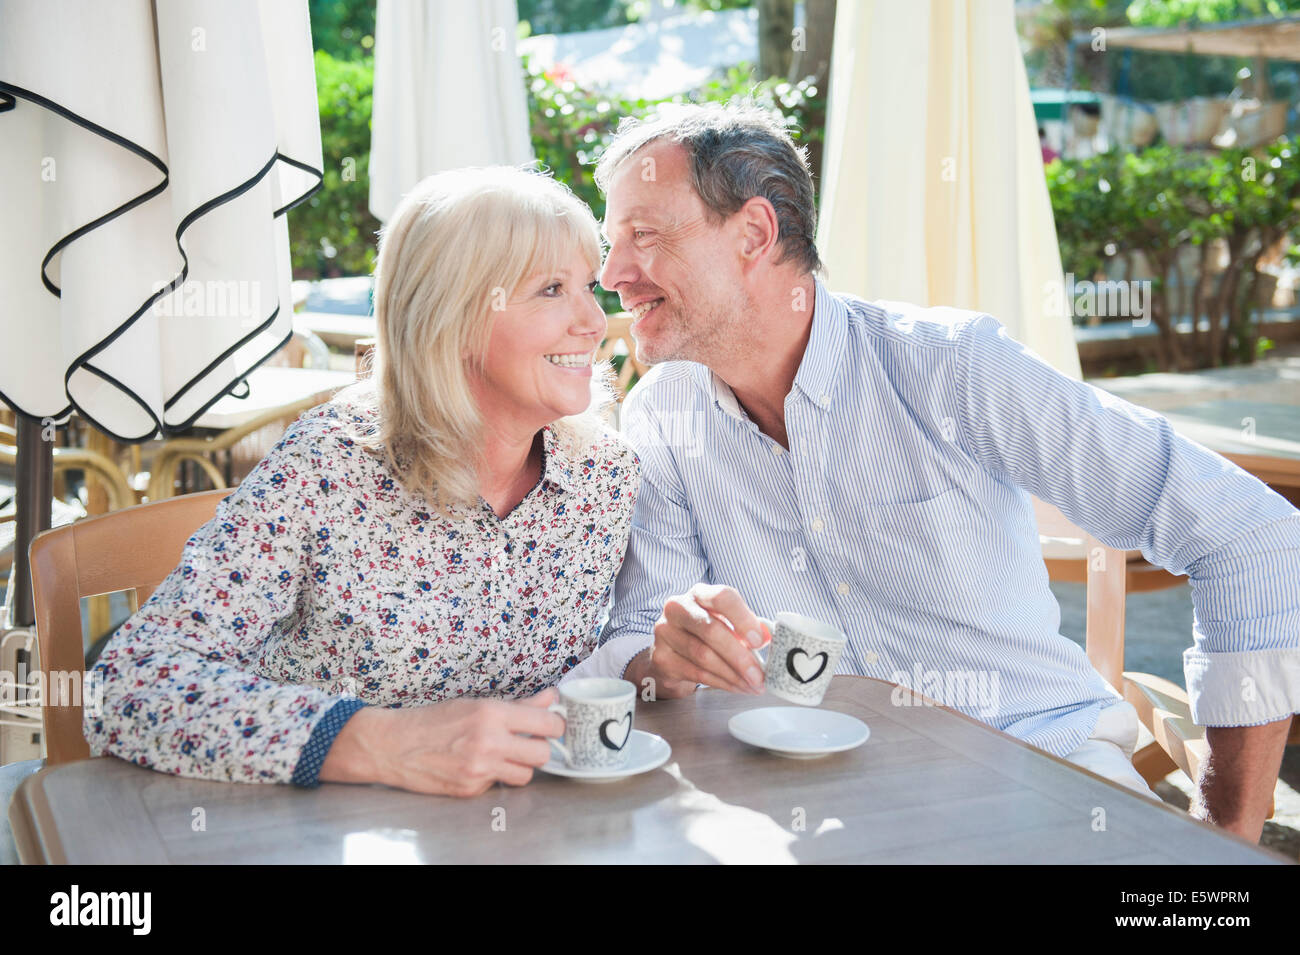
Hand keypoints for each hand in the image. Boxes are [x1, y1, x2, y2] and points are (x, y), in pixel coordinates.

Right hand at [321, 688, 564, 796]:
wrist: (393, 745)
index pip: (547, 724)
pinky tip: (477, 766)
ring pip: (526, 775)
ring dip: (520, 766)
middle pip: (542, 754)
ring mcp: (479, 770)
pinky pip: (498, 785)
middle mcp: (488, 743)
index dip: (555, 725)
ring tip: (504, 755)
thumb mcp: (475, 703)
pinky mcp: (470, 790)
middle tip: (529, 742)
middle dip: (540, 748)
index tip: (552, 725)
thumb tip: (550, 697)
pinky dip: (494, 777)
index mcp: (491, 714)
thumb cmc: (433, 720)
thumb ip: (518, 705)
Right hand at [630, 583, 770, 697]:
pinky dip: (721, 683)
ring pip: (703, 656)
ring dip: (733, 675)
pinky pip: (696, 673)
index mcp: (698, 594)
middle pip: (711, 630)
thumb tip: (767, 636)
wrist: (670, 651)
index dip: (742, 618)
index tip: (759, 640)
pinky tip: (736, 687)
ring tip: (752, 685)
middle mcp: (677, 608)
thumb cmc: (703, 633)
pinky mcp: (661, 658)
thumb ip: (746, 626)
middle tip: (759, 675)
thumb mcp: (725, 622)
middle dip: (740, 657)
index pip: (722, 597)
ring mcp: (665, 632)